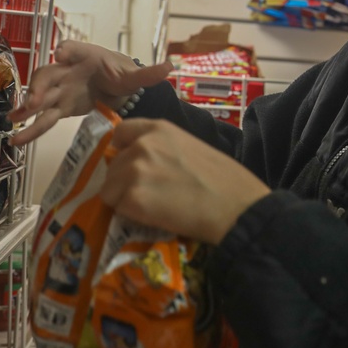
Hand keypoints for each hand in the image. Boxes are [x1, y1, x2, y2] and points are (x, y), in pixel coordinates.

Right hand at [7, 41, 171, 144]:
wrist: (114, 87)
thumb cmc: (121, 74)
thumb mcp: (135, 76)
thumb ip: (149, 73)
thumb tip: (171, 66)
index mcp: (85, 56)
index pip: (72, 48)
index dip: (66, 51)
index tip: (61, 54)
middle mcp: (68, 71)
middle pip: (49, 73)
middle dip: (41, 85)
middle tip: (35, 101)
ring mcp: (61, 90)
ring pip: (41, 96)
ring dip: (28, 106)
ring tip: (14, 119)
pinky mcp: (60, 107)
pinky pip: (44, 117)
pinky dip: (31, 127)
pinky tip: (17, 138)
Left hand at [102, 119, 269, 244]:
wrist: (237, 207)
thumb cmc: (225, 180)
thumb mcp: (191, 148)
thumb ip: (163, 150)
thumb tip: (145, 165)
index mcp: (159, 129)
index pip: (120, 134)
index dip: (123, 151)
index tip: (133, 166)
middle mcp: (142, 145)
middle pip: (113, 166)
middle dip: (124, 181)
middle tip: (149, 196)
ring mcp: (135, 171)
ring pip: (110, 189)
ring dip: (124, 200)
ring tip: (152, 209)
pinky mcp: (133, 199)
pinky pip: (117, 209)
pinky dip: (130, 216)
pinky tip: (152, 218)